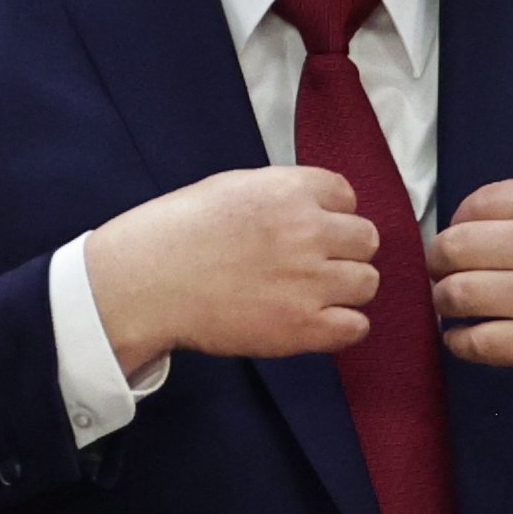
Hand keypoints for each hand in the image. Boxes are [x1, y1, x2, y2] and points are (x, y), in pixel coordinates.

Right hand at [85, 166, 382, 371]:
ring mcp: (309, 280)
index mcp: (290, 190)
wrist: (145, 282)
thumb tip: (317, 209)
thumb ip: (282, 194)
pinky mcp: (303, 326)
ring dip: (345, 288)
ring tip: (311, 295)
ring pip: (367, 282)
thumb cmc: (179, 232)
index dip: (329, 214)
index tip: (308, 230)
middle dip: (344, 250)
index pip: (347, 196)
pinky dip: (342, 326)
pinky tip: (317, 323)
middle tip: (312, 265)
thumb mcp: (233, 187)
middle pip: (366, 239)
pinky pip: (355, 326)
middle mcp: (308, 230)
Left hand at [426, 178, 512, 380]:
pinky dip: (459, 341)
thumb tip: (490, 228)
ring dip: (444, 301)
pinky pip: (476, 342)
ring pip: (455, 294)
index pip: (476, 203)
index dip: (458, 222)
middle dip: (438, 262)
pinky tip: (462, 338)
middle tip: (442, 273)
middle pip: (453, 247)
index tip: (460, 237)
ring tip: (450, 306)